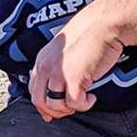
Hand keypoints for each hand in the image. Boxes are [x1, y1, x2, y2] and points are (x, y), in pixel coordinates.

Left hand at [30, 0, 136, 120]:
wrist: (104, 24)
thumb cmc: (89, 36)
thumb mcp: (63, 52)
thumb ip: (56, 68)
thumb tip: (55, 91)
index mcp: (42, 60)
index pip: (32, 90)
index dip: (43, 105)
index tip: (54, 112)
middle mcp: (46, 67)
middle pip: (39, 101)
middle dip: (55, 112)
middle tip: (70, 109)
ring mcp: (59, 73)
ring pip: (55, 105)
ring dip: (69, 109)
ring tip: (82, 101)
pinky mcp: (75, 78)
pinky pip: (74, 103)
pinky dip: (84, 105)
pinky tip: (92, 97)